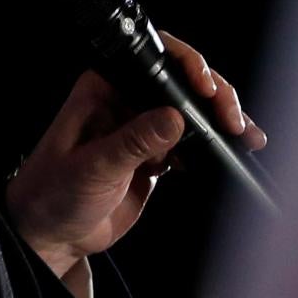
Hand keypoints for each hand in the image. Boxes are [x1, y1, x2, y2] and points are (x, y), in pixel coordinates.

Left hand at [5, 33, 266, 286]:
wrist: (52, 237)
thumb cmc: (52, 195)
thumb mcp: (93, 167)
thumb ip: (134, 142)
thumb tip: (175, 117)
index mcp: (103, 89)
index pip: (152, 60)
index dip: (186, 65)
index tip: (205, 88)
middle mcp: (125, 101)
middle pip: (180, 84)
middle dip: (213, 96)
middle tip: (232, 118)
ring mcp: (142, 129)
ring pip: (191, 113)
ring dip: (219, 121)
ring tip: (246, 134)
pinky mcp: (154, 157)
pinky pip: (190, 144)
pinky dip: (212, 147)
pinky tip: (232, 151)